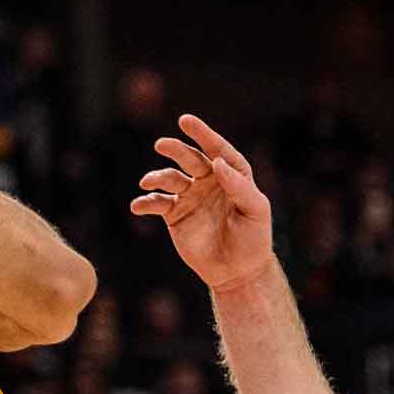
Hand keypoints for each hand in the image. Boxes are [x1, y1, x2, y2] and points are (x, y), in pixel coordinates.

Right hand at [129, 115, 274, 293]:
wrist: (238, 271)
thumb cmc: (253, 239)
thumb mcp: (255, 211)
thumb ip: (239, 186)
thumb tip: (217, 162)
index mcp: (232, 175)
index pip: (217, 150)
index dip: (203, 134)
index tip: (186, 121)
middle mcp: (208, 181)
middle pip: (190, 159)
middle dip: (176, 150)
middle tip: (162, 145)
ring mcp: (190, 197)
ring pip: (170, 179)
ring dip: (158, 177)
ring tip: (149, 182)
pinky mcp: (175, 215)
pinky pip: (157, 203)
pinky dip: (146, 203)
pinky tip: (138, 206)